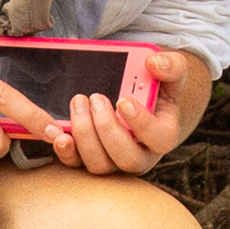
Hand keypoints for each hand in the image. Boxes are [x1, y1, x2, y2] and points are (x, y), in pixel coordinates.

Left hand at [52, 49, 207, 175]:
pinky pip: (76, 163)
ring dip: (85, 135)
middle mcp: (140, 155)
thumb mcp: (171, 73)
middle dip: (107, 128)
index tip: (123, 101)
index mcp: (163, 135)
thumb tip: (155, 63)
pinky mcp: (90, 160)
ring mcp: (114, 161)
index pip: (159, 138)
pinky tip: (58, 131)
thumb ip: (171, 66)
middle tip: (95, 98)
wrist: (138, 100)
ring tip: (78, 103)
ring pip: (99, 164)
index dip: (141, 123)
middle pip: (126, 158)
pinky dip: (65, 150)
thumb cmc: (156, 88)